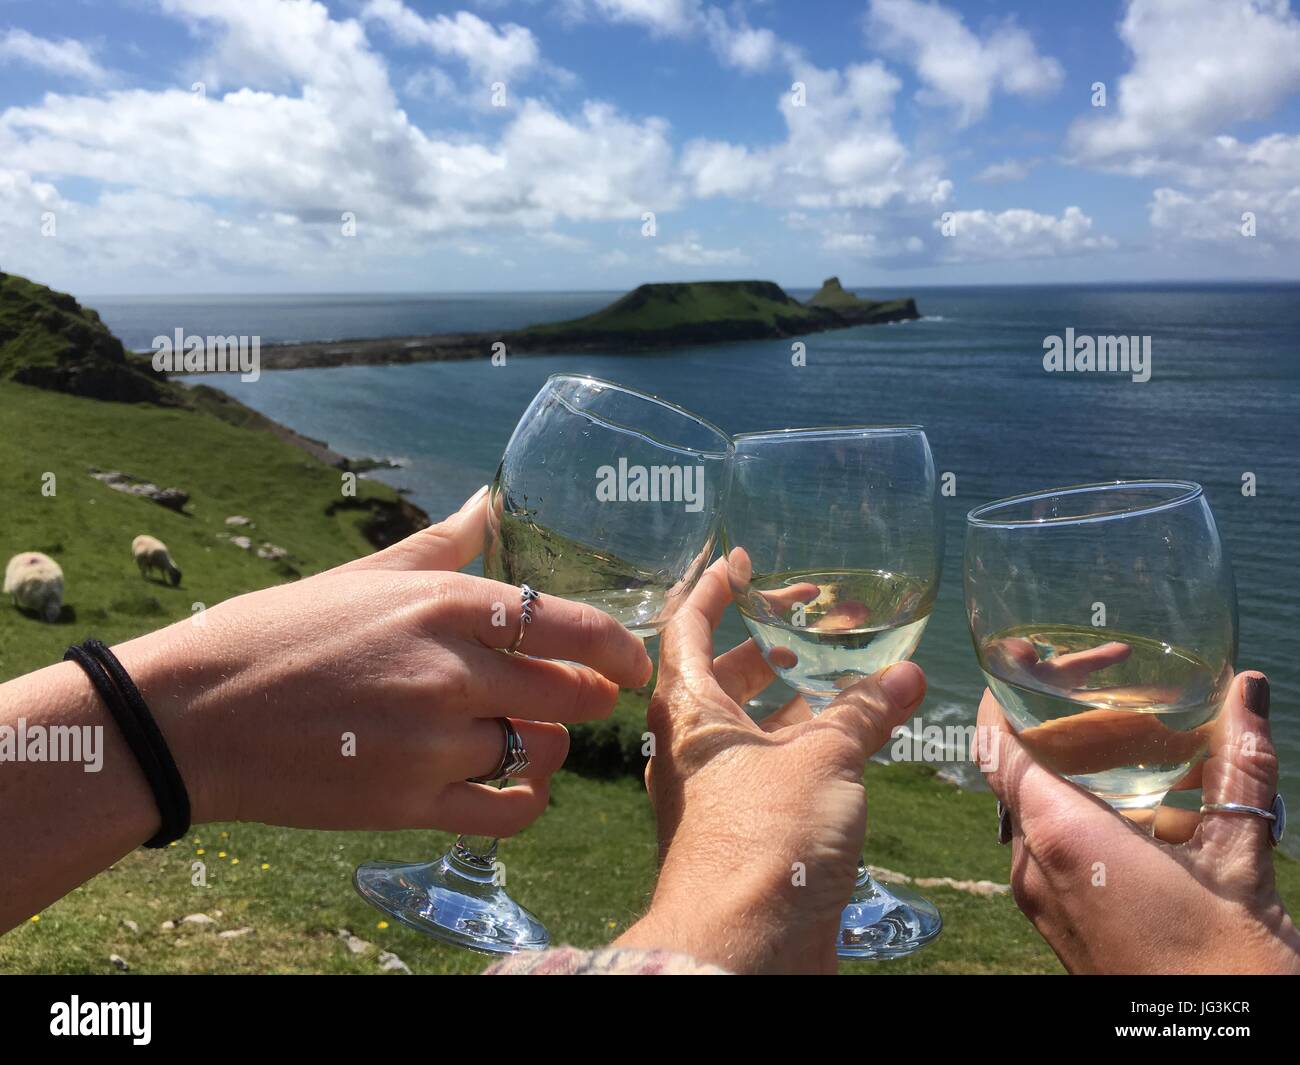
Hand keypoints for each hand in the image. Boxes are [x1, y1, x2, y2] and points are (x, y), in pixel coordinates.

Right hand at [112, 486, 651, 836]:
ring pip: (542, 751)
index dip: (619, 648)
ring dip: (550, 745)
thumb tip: (488, 499)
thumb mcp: (364, 574)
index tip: (633, 661)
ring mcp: (432, 744)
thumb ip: (442, 544)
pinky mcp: (408, 805)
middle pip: (571, 692)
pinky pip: (509, 811)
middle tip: (580, 697)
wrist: (192, 716)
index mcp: (444, 603)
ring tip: (532, 735)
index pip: (571, 626)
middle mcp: (450, 672)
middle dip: (588, 696)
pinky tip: (517, 784)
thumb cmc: (278, 634)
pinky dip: (527, 800)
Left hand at [615, 559, 926, 973]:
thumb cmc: (765, 840)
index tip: (743, 559)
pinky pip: (779, 770)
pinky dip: (813, 745)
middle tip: (815, 614)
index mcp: (689, 712)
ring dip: (800, 696)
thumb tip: (907, 672)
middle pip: (723, 674)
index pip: (686, 626)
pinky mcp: (749, 831)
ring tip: (851, 667)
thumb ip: (863, 711)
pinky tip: (859, 736)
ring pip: (758, 726)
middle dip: (768, 642)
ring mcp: (720, 792)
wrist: (745, 950)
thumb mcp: (822, 760)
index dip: (713, 586)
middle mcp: (695, 747)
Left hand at [978, 671, 1299, 973]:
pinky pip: (1050, 846)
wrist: (1215, 1055)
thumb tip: (1245, 687)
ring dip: (1071, 767)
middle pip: (1018, 770)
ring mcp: (1040, 898)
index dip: (1003, 694)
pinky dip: (1080, 810)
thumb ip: (1238, 765)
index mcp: (1060, 836)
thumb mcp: (1239, 855)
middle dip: (1055, 722)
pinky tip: (1138, 805)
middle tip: (1098, 683)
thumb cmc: (1225, 968)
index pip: (998, 745)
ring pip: (1034, 809)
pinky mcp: (1058, 922)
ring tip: (1128, 735)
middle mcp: (1033, 864)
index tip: (1018, 656)